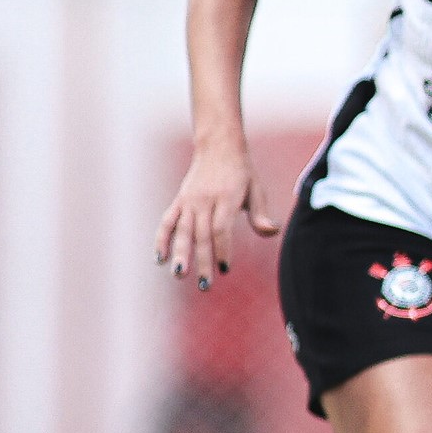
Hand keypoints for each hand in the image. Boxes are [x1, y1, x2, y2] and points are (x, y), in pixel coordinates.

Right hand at [155, 140, 279, 289]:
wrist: (218, 146)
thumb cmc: (242, 172)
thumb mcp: (256, 189)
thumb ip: (261, 214)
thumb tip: (272, 231)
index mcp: (226, 197)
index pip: (221, 228)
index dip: (222, 249)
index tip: (225, 268)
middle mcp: (205, 200)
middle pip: (202, 234)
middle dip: (203, 261)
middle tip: (205, 286)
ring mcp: (190, 200)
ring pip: (183, 230)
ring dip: (180, 254)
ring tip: (180, 275)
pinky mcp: (179, 200)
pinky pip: (167, 221)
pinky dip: (162, 239)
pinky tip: (159, 258)